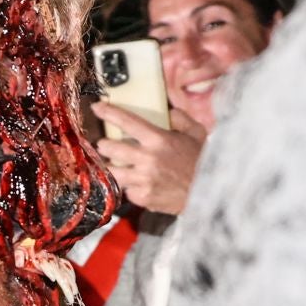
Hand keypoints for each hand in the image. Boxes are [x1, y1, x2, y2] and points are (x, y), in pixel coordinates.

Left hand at [92, 103, 207, 216]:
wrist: (208, 194)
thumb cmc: (202, 162)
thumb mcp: (197, 133)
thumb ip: (181, 118)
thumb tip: (169, 111)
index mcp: (158, 139)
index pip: (126, 121)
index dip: (108, 112)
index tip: (97, 107)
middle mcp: (147, 158)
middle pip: (109, 147)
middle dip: (104, 145)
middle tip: (105, 144)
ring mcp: (143, 179)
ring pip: (112, 171)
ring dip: (112, 166)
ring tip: (116, 164)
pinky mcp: (142, 197)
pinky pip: (126, 189)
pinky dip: (129, 186)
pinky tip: (137, 183)